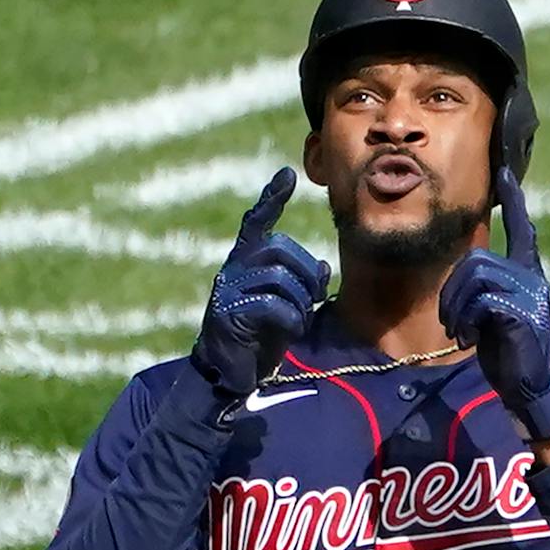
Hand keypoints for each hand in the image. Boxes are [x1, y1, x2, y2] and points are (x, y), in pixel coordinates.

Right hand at [191, 168, 330, 397]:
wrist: (231, 373)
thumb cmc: (260, 337)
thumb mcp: (287, 306)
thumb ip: (301, 284)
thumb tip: (321, 265)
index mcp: (246, 263)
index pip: (256, 222)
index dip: (271, 198)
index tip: (287, 175)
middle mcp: (234, 269)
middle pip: (279, 248)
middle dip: (306, 271)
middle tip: (314, 295)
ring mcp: (227, 290)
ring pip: (277, 276)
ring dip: (300, 299)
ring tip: (300, 318)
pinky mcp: (227, 314)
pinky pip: (270, 304)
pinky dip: (291, 317)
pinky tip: (292, 329)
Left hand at [437, 168, 549, 442]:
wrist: (534, 391)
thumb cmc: (512, 355)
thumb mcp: (497, 317)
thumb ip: (488, 291)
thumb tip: (468, 276)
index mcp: (528, 275)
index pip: (523, 229)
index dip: (514, 201)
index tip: (505, 173)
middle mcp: (533, 278)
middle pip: (476, 259)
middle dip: (453, 290)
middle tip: (452, 321)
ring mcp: (531, 295)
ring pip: (476, 275)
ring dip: (457, 305)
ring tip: (460, 331)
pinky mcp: (524, 314)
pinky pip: (482, 300)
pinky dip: (467, 320)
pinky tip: (469, 339)